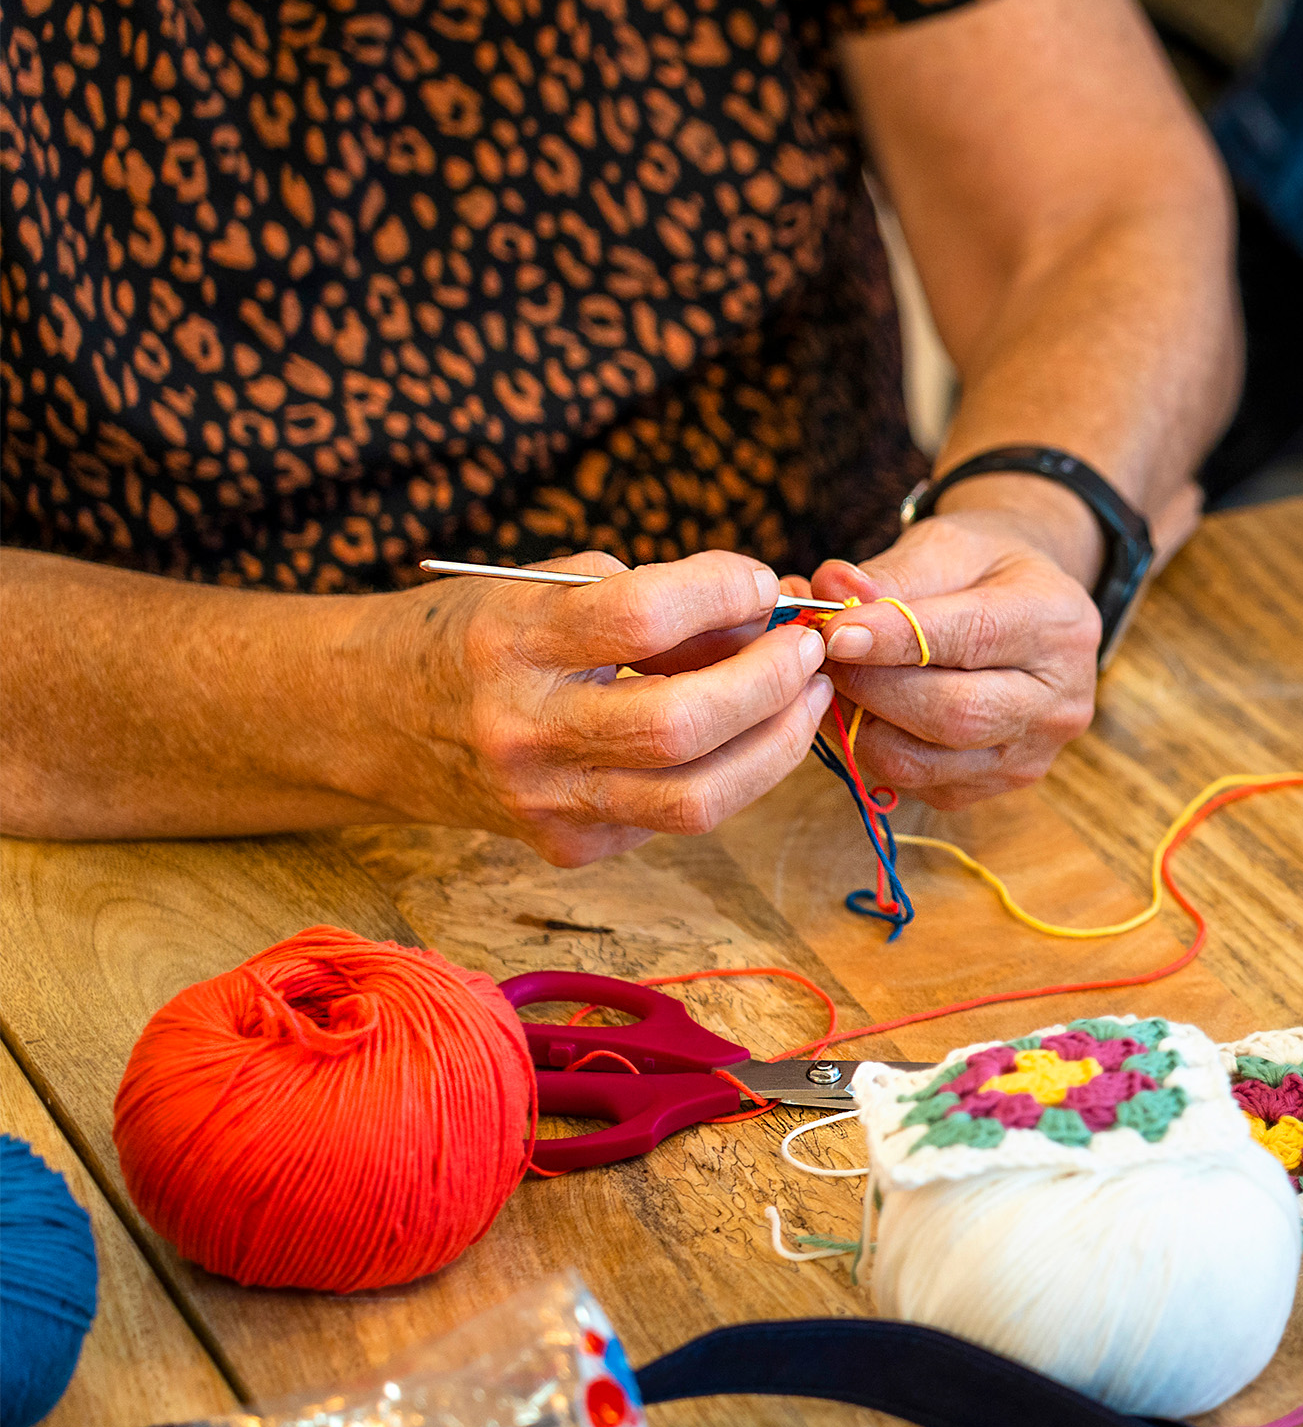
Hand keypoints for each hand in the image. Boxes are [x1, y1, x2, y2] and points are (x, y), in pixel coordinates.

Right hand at [391, 551, 832, 864]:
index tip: (758, 579)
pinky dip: (730, 772)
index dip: (720, 592)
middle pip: (682, 724)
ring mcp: (545, 802)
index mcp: (512, 644)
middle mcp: (525, 731)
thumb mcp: (548, 588)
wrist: (370, 718)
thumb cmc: (479, 635)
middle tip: (808, 647)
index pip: (639, 618)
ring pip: (698, 797)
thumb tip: (772, 608)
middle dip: (770, 681)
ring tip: (805, 694)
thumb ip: (658, 598)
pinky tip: (745, 734)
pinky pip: (676, 817)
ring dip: (777, 743)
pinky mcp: (569, 847)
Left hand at [806, 480, 1117, 809]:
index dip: (897, 640)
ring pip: (925, 761)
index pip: (974, 638)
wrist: (1031, 608)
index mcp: (1058, 624)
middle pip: (954, 713)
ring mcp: (1033, 752)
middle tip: (818, 658)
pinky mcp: (999, 785)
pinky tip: (863, 709)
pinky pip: (918, 783)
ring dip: (860, 725)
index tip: (835, 632)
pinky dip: (874, 749)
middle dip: (871, 687)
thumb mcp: (949, 546)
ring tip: (833, 681)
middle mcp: (1060, 700)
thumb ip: (892, 572)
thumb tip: (828, 590)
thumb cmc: (986, 569)